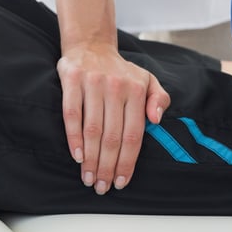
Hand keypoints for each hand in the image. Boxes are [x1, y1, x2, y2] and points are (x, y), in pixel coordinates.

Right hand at [56, 43, 169, 194]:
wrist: (91, 44)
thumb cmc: (121, 71)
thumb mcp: (148, 80)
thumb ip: (159, 99)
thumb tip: (157, 120)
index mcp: (136, 90)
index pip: (133, 135)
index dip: (127, 162)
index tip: (121, 183)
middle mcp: (115, 86)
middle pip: (112, 137)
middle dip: (107, 167)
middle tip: (102, 187)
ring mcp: (92, 82)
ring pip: (92, 129)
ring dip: (91, 159)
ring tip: (89, 178)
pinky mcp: (71, 79)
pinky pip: (71, 113)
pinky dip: (73, 138)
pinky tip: (77, 156)